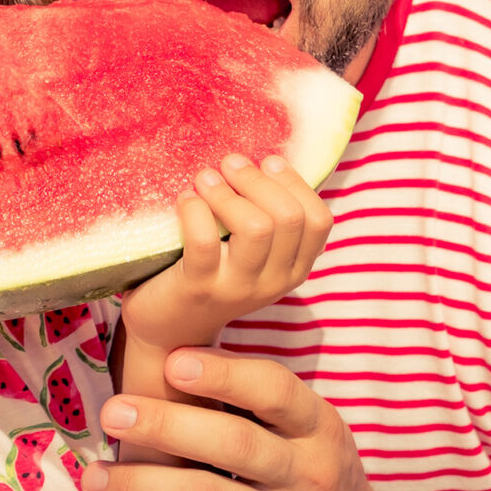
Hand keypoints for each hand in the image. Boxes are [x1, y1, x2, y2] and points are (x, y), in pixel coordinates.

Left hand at [84, 349, 407, 490]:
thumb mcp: (306, 424)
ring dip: (145, 487)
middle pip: (235, 445)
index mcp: (318, 426)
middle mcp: (309, 473)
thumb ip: (255, 396)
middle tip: (112, 413)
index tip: (172, 361)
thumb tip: (168, 355)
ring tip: (97, 477)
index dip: (223, 374)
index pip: (274, 390)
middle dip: (168, 427)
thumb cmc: (310, 461)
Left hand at [121, 154, 332, 354]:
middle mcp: (273, 282)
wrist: (171, 332)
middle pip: (288, 217)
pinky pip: (205, 239)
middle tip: (229, 163)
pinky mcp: (199, 288)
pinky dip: (194, 209)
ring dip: (226, 192)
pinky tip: (185, 200)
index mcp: (293, 269)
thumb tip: (265, 159)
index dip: (295, 183)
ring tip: (204, 179)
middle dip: (257, 180)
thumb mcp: (253, 254)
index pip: (319, 220)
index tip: (267, 162)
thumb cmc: (213, 274)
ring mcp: (237, 288)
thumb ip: (268, 219)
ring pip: (256, 227)